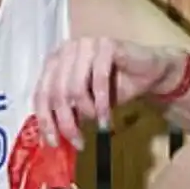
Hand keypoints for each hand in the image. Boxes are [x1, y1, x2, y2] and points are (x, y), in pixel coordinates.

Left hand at [33, 37, 189, 147]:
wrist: (148, 73)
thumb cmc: (114, 88)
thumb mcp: (85, 105)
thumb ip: (67, 114)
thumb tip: (50, 140)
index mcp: (55, 62)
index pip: (41, 93)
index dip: (46, 120)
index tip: (54, 143)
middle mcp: (66, 50)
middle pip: (57, 93)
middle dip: (67, 123)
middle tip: (79, 142)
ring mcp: (85, 45)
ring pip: (74, 88)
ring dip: (87, 112)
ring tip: (98, 122)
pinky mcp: (106, 45)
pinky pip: (98, 80)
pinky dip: (101, 104)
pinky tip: (106, 119)